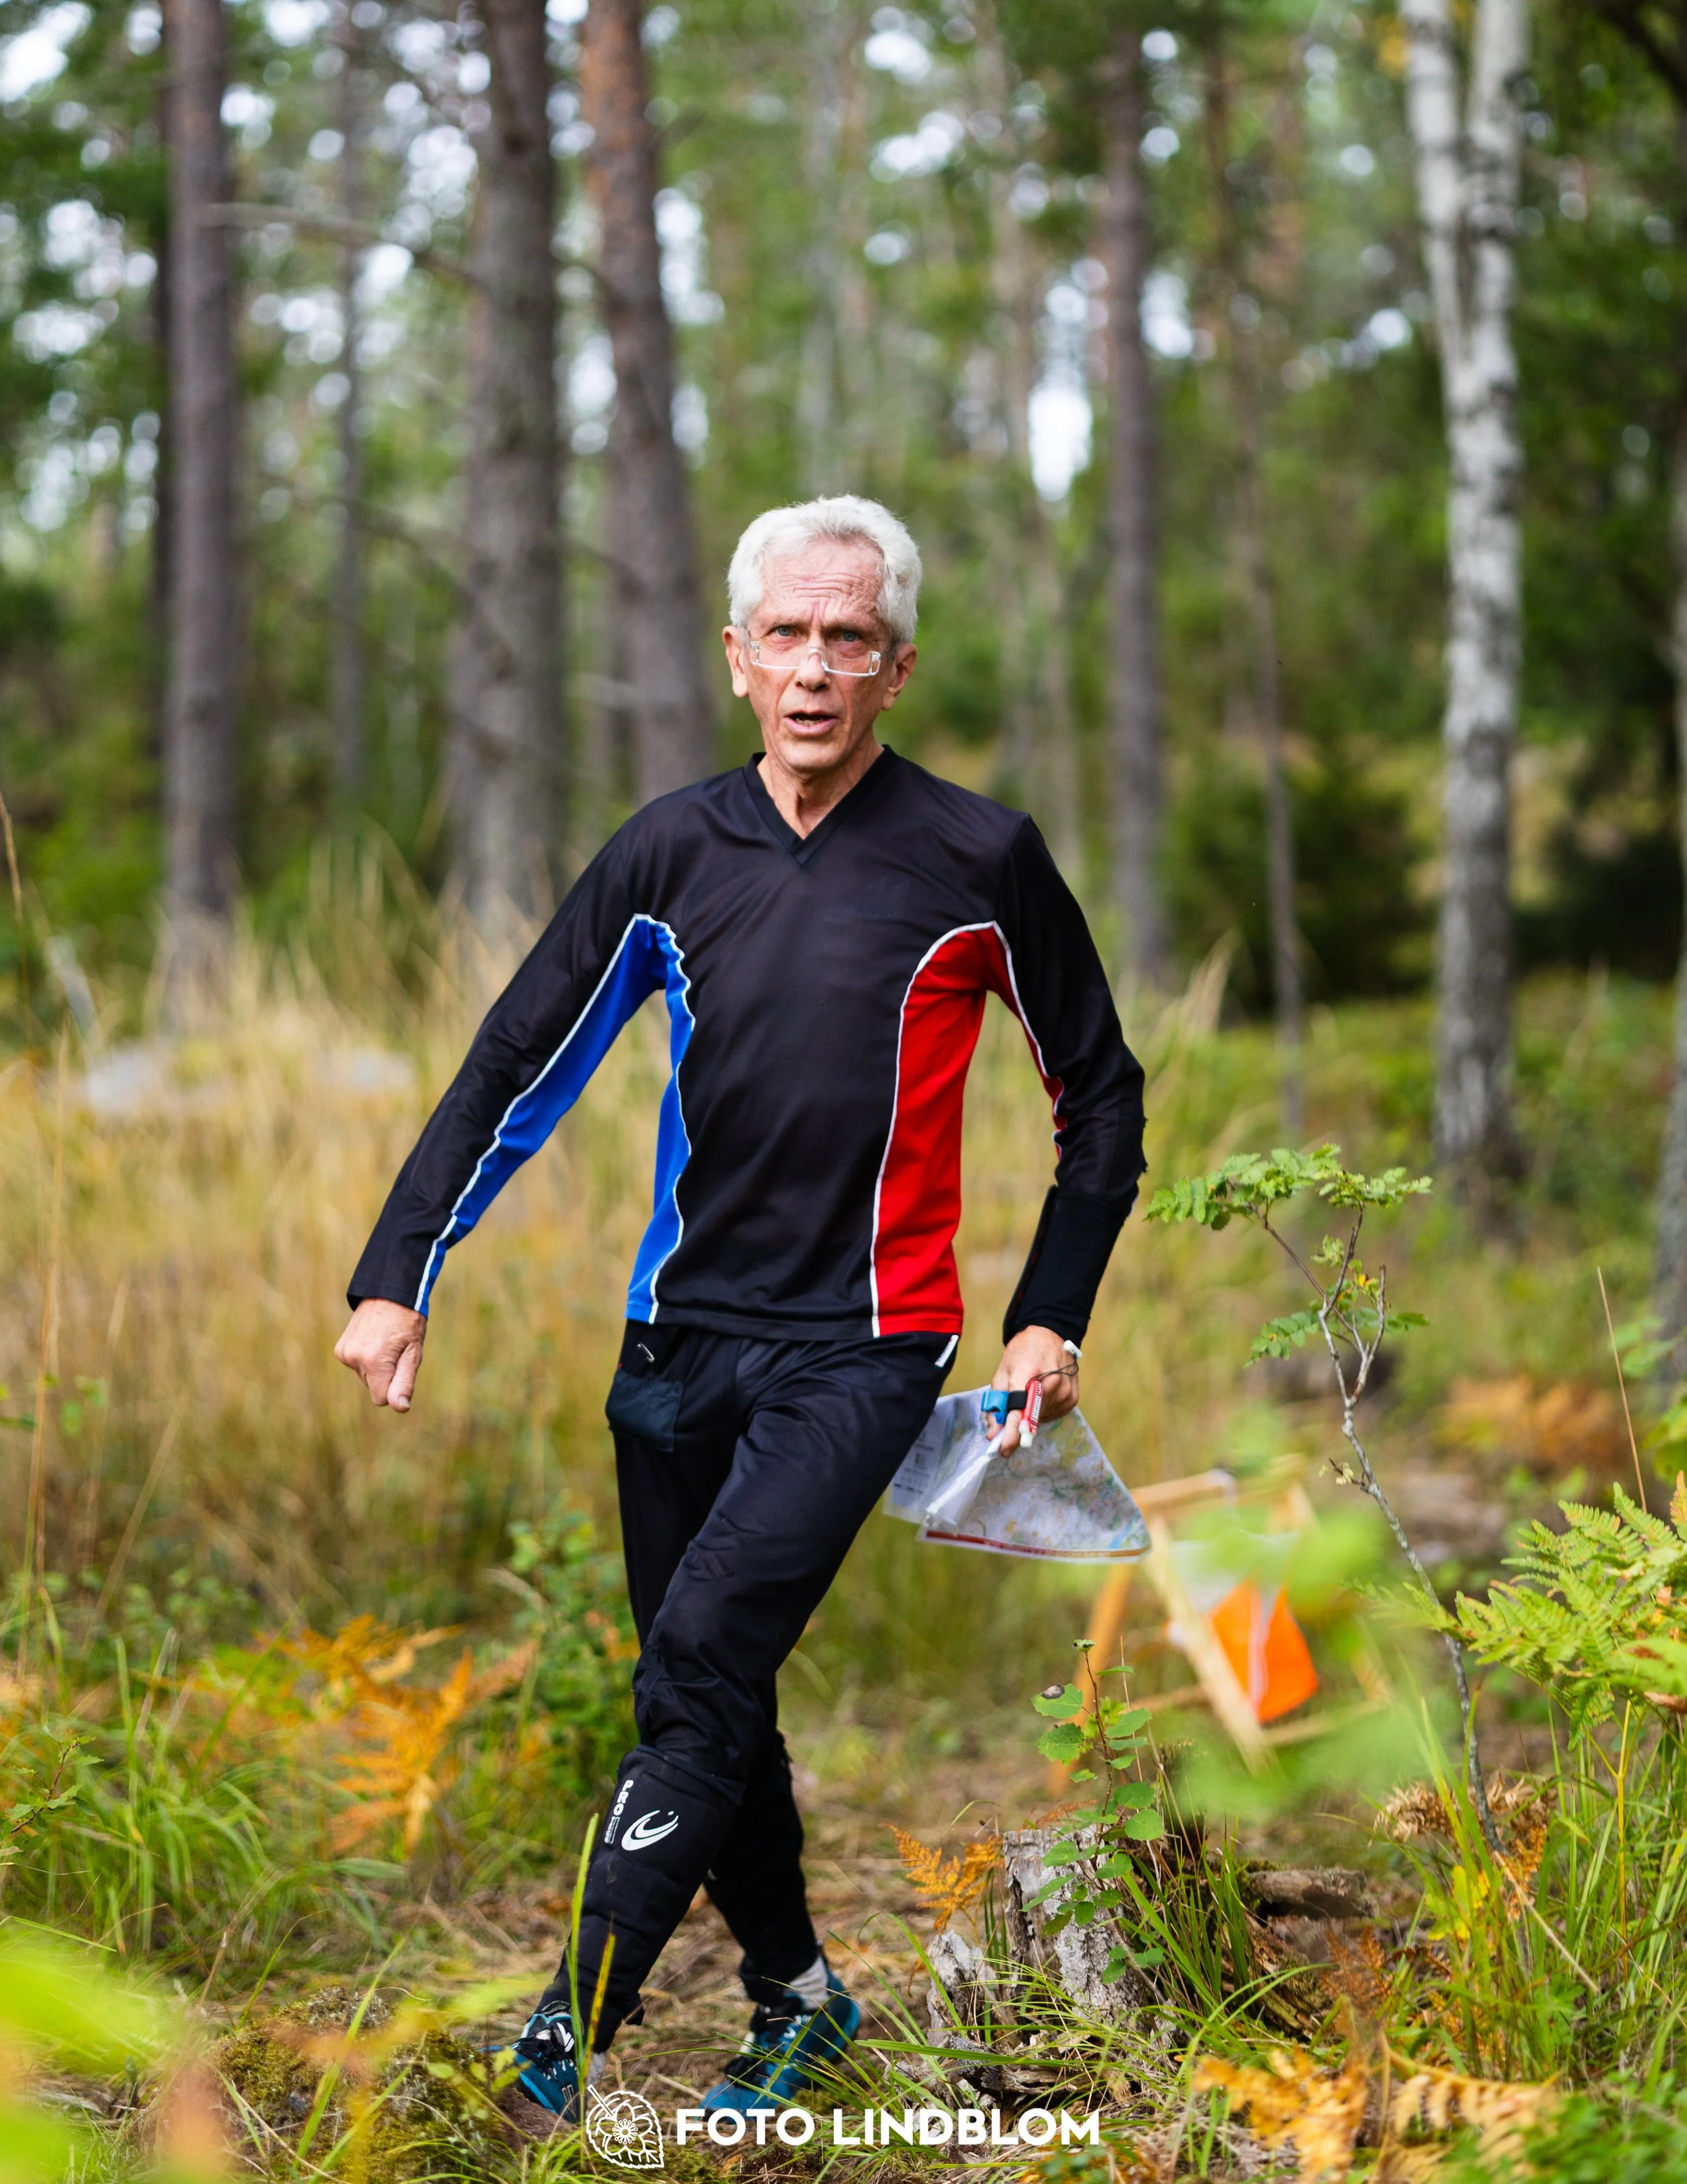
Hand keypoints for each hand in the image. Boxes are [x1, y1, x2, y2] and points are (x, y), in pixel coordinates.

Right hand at [335, 1298, 426, 1411]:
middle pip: (373, 1387)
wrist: (389, 1293)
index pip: (381, 1399)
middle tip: (395, 1350)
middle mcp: (354, 1358)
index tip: (401, 1366)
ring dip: (376, 1366)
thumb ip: (405, 1382)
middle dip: (386, 1375)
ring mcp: (344, 1353)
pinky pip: (357, 1366)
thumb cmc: (408, 1323)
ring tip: (385, 1343)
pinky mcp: (340, 1349)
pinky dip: (366, 1359)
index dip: (395, 1387)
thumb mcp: (413, 1353)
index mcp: (373, 1361)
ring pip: (365, 1377)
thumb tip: (400, 1407)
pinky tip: (374, 1340)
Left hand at [988, 1323, 1077, 1453]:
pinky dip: (1043, 1413)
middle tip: (1008, 1429)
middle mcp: (1050, 1384)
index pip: (1020, 1411)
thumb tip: (994, 1433)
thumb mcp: (1002, 1373)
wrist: (1050, 1335)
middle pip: (1032, 1419)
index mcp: (1028, 1374)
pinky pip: (1053, 1415)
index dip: (1011, 1434)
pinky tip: (1041, 1397)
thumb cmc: (1022, 1353)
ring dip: (1031, 1418)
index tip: (1004, 1449)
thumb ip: (997, 1404)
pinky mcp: (1072, 1399)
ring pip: (1041, 1420)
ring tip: (1029, 1396)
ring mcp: (1064, 1392)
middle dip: (1017, 1428)